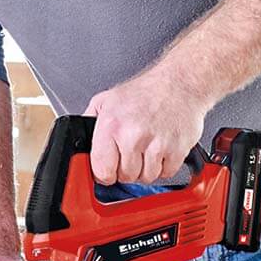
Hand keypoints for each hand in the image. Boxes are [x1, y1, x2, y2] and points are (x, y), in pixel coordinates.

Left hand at [84, 70, 208, 184]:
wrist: (180, 83)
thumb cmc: (145, 92)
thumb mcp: (106, 100)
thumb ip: (90, 122)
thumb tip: (81, 143)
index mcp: (112, 125)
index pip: (102, 171)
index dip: (105, 172)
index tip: (109, 168)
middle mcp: (133, 136)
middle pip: (125, 177)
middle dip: (127, 168)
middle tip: (131, 152)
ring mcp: (156, 144)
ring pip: (146, 178)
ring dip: (146, 169)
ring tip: (147, 149)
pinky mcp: (177, 150)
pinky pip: (166, 174)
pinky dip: (164, 166)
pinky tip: (161, 149)